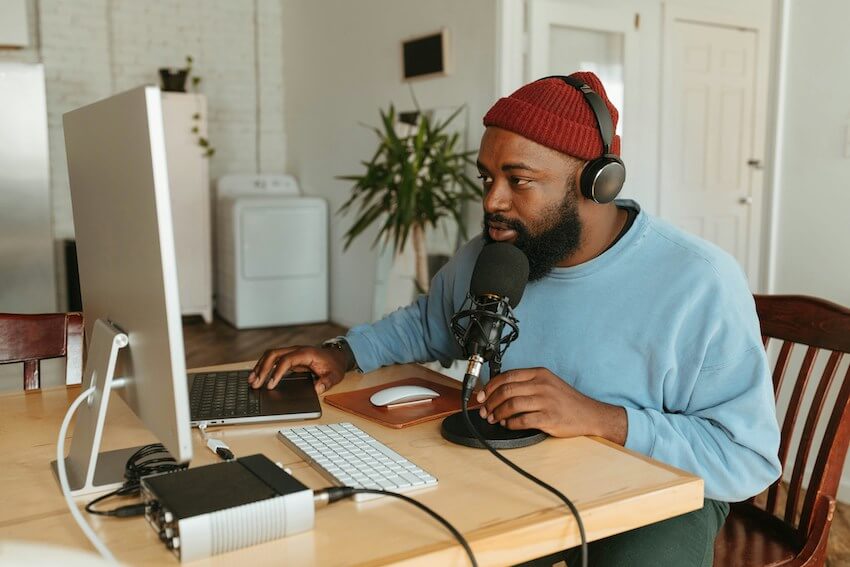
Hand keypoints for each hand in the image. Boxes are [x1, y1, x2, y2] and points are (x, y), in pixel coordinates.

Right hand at [248, 345, 346, 393]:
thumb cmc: (335, 366)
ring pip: (271, 355)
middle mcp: (297, 350)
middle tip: (255, 383)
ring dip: (260, 367)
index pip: (286, 360)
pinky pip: (273, 360)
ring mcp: (292, 352)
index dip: (277, 372)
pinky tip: (257, 376)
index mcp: (306, 353)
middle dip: (262, 368)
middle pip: (274, 354)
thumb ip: (327, 382)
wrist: (337, 356)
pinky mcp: (289, 357)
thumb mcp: (335, 375)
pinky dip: (264, 367)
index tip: (270, 385)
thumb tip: (317, 388)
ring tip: (251, 381)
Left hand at [476, 367, 626, 444]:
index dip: (490, 386)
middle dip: (490, 402)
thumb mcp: (547, 383)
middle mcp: (542, 385)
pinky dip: (510, 424)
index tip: (481, 395)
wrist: (589, 414)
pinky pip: (521, 421)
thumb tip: (498, 392)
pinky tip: (508, 425)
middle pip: (506, 391)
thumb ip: (526, 384)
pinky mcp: (549, 418)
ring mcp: (546, 401)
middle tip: (485, 410)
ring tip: (494, 419)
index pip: (507, 376)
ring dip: (497, 414)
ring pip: (511, 405)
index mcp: (539, 373)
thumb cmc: (566, 400)